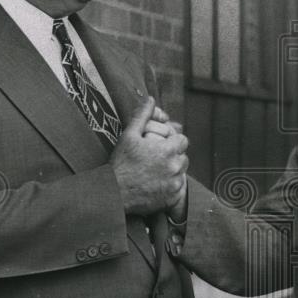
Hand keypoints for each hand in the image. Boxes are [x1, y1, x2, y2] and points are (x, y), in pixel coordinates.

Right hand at [110, 96, 188, 215]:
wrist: (114, 193)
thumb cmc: (121, 163)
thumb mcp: (129, 135)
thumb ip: (142, 115)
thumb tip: (150, 99)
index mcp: (168, 150)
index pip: (183, 140)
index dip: (173, 141)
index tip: (162, 145)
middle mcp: (175, 167)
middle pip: (184, 157)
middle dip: (173, 156)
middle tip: (156, 159)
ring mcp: (175, 184)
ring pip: (182, 173)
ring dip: (173, 171)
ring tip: (156, 172)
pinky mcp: (172, 198)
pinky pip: (179, 189)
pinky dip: (171, 186)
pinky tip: (156, 184)